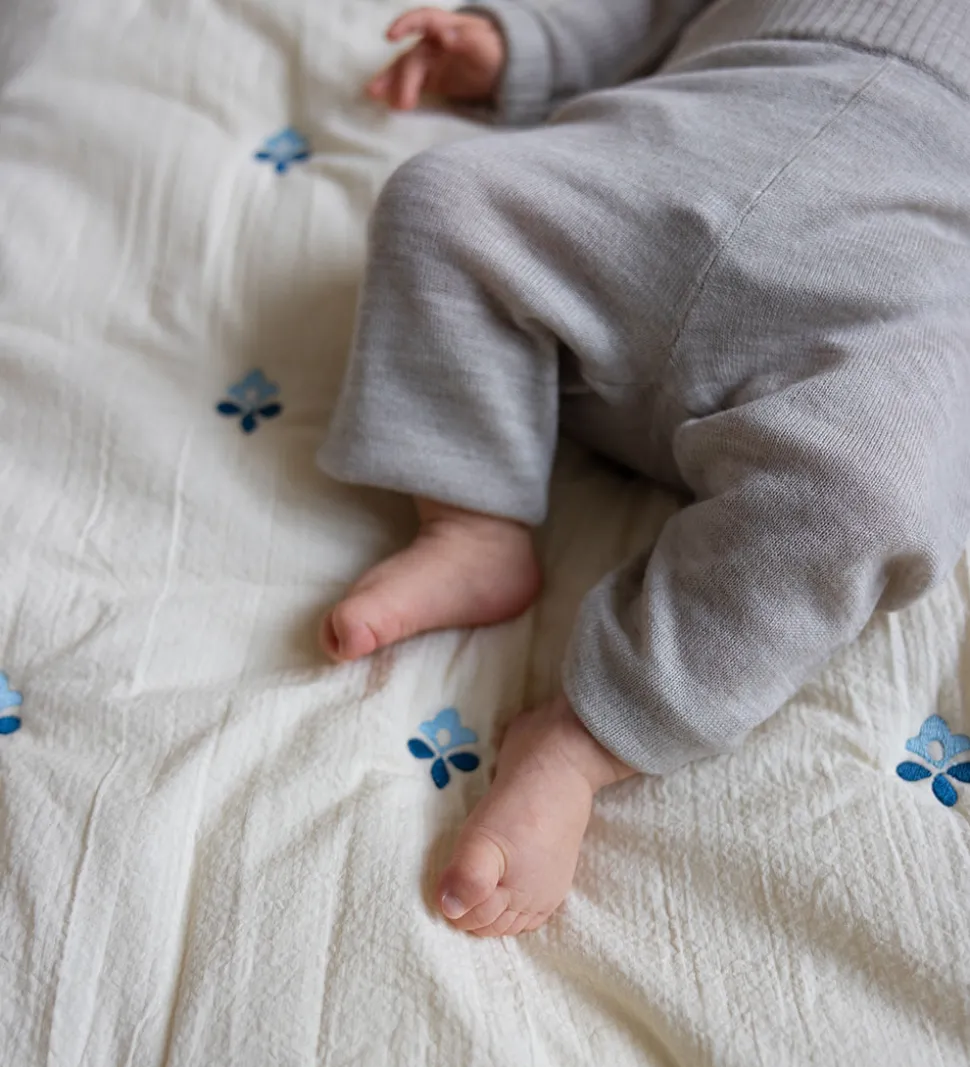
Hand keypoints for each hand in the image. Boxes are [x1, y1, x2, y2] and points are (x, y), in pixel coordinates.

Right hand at [366, 8, 505, 110]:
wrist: (500, 70)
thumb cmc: (494, 52)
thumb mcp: (488, 47)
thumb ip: (469, 41)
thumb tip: (445, 35)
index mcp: (447, 26)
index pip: (424, 20)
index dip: (406, 25)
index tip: (391, 36)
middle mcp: (432, 42)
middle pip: (414, 57)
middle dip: (405, 79)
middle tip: (404, 104)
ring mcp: (429, 62)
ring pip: (404, 70)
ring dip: (389, 81)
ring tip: (374, 94)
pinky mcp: (429, 80)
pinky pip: (409, 84)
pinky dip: (395, 91)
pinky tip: (384, 100)